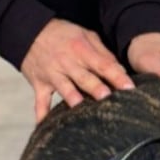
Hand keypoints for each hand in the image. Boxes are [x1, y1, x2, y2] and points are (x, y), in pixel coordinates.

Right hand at [20, 18, 134, 123]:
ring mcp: (52, 75)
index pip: (103, 64)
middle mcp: (67, 64)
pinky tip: (46, 127)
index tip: (129, 87)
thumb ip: (103, 53)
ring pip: (65, 90)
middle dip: (97, 89)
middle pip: (85, 78)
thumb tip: (119, 70)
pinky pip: (40, 102)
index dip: (117, 76)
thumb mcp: (86, 35)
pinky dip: (42, 115)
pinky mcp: (39, 85)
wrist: (30, 32)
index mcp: (82, 50)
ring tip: (84, 112)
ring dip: (74, 100)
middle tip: (108, 97)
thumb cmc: (64, 34)